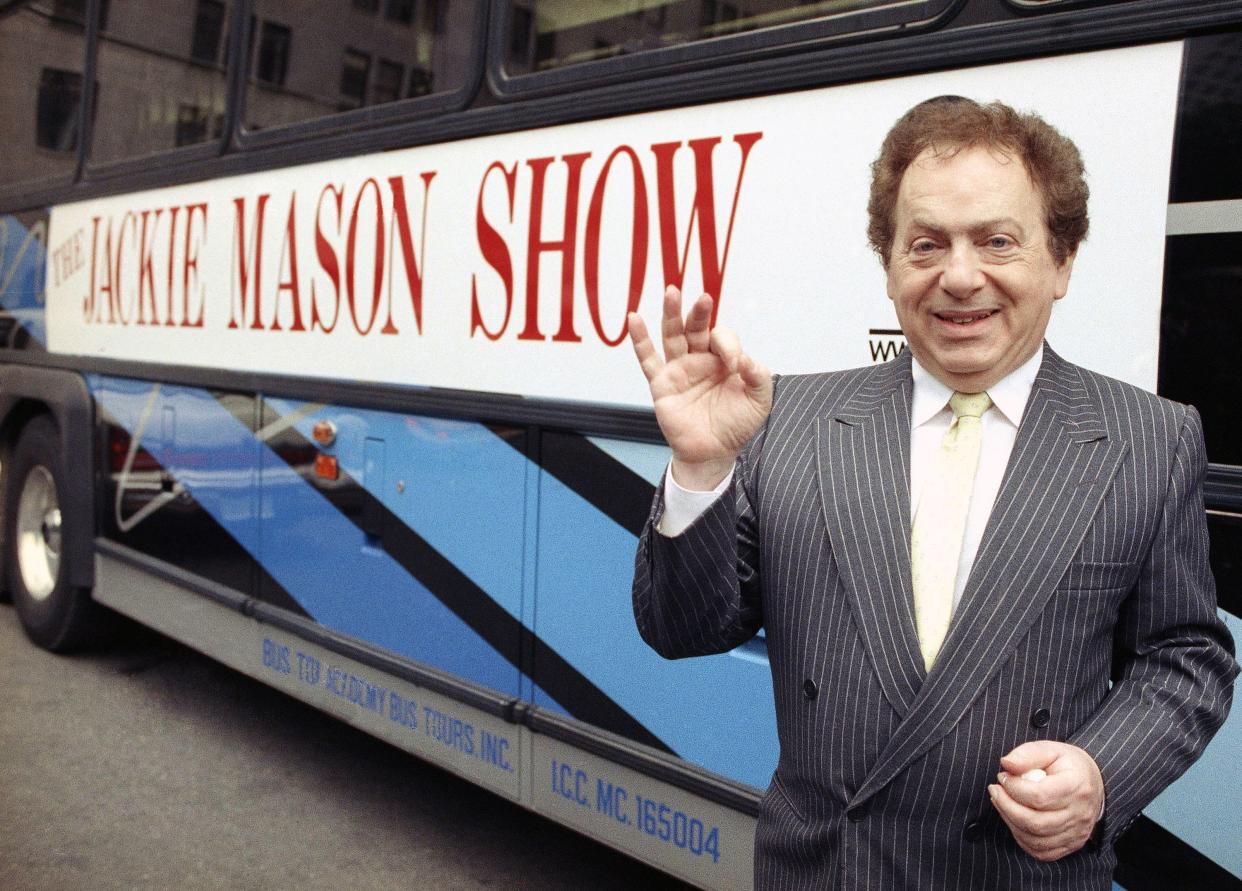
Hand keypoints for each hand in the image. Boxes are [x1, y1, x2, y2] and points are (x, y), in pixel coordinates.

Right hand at [628, 286, 772, 489]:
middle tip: (703, 298)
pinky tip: (634, 320)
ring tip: (671, 292)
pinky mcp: (662, 384)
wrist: (714, 453)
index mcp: (724, 359)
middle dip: (699, 312)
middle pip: (697, 327)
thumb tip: (745, 359)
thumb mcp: (760, 400)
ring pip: (673, 336)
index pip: (723, 337)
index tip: (735, 366)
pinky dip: (640, 340)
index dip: (729, 345)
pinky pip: (648, 360)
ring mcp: (680, 370)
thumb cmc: (736, 425)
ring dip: (672, 314)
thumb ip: (759, 376)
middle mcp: (700, 359)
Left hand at [988, 740, 1103, 861]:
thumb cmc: (1068, 765)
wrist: (1093, 782)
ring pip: (1036, 840)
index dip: (1013, 788)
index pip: (1039, 796)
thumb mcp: (1050, 749)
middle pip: (1036, 823)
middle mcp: (1080, 814)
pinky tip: (1013, 819)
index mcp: (1077, 787)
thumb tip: (1006, 764)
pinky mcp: (1072, 845)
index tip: (1003, 776)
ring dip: (1010, 821)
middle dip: (1006, 807)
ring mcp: (1077, 833)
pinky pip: (1041, 851)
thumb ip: (1028, 754)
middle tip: (995, 790)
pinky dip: (1021, 838)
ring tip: (1000, 802)